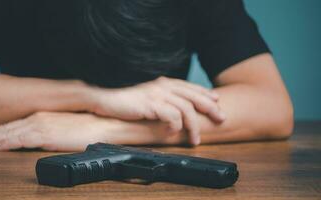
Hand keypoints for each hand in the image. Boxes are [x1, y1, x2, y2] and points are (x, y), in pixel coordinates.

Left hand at [0, 112, 112, 151]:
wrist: (105, 125)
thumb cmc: (89, 127)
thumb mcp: (65, 127)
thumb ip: (50, 131)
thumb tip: (41, 140)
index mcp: (42, 115)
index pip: (15, 123)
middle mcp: (39, 117)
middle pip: (8, 127)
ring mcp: (43, 125)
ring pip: (11, 132)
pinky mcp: (48, 134)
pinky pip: (24, 139)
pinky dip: (9, 142)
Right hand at [90, 77, 224, 144]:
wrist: (103, 97)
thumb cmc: (123, 99)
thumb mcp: (145, 94)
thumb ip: (160, 97)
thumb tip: (172, 108)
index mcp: (162, 82)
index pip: (189, 87)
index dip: (205, 94)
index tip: (216, 101)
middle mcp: (162, 86)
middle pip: (193, 96)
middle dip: (210, 108)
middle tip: (221, 118)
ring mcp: (156, 94)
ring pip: (185, 109)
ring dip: (193, 126)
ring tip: (195, 139)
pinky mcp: (149, 105)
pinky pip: (170, 116)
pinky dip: (175, 126)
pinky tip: (174, 133)